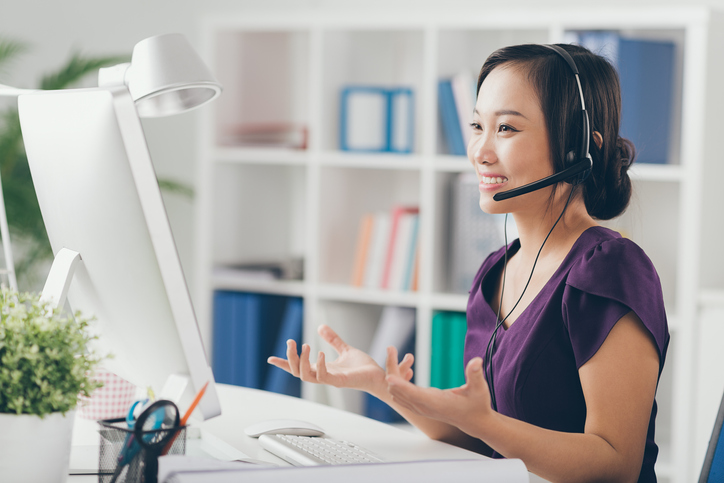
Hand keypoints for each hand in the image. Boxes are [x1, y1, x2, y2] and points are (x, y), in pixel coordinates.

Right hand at [268, 325, 392, 394]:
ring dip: (302, 361)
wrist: (378, 376)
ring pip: (306, 376)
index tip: (271, 359)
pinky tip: (321, 353)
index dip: (284, 364)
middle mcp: (323, 376)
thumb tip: (321, 327)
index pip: (299, 368)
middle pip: (297, 372)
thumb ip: (333, 340)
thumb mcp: (344, 349)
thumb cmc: (362, 367)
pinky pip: (324, 377)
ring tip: (305, 345)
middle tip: (291, 342)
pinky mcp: (340, 382)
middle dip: (290, 358)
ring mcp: (331, 380)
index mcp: (322, 369)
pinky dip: (319, 366)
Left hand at [385, 357, 492, 428]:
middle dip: (392, 369)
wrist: (474, 421)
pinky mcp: (418, 406)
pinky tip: (403, 367)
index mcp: (435, 403)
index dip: (400, 384)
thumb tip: (477, 361)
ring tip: (394, 352)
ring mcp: (419, 407)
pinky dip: (397, 381)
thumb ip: (476, 374)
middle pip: (398, 390)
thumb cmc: (477, 405)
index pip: (413, 394)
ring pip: (396, 392)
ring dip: (393, 374)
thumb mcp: (480, 389)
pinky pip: (400, 394)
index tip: (388, 375)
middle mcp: (423, 407)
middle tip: (390, 348)